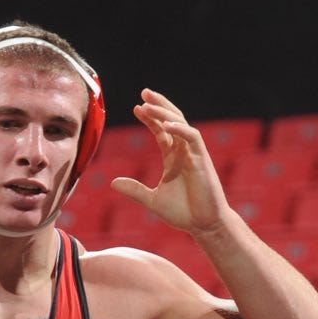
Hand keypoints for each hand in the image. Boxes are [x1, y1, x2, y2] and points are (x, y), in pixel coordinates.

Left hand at [109, 89, 231, 237]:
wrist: (204, 226)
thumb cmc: (184, 213)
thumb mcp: (152, 200)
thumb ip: (134, 189)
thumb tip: (113, 183)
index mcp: (173, 158)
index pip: (161, 131)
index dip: (150, 119)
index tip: (136, 108)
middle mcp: (184, 152)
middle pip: (172, 120)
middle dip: (159, 105)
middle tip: (144, 93)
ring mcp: (194, 154)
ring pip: (181, 124)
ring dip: (165, 113)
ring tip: (149, 104)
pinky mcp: (202, 160)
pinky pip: (192, 138)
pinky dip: (180, 129)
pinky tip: (166, 125)